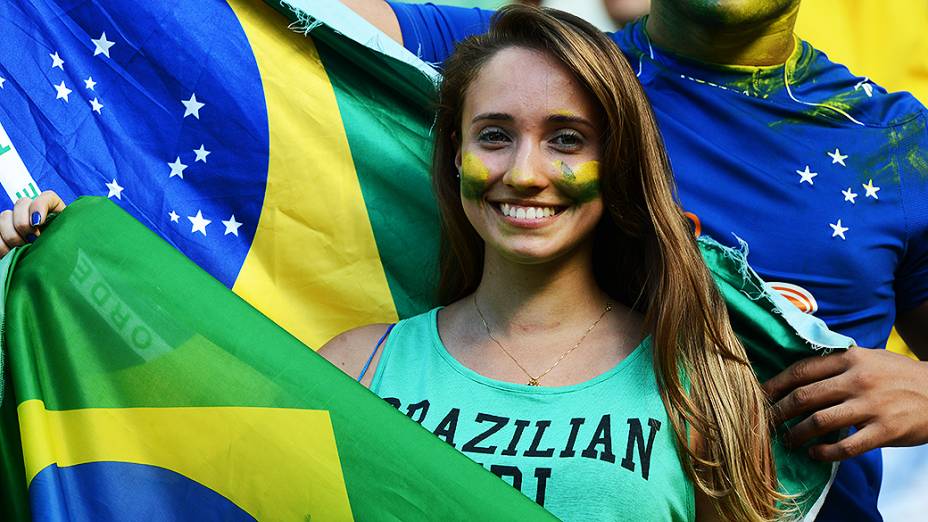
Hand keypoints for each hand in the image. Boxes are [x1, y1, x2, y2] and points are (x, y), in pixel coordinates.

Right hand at [0, 191, 65, 257]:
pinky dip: (1, 244)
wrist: (50, 268)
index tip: (38, 223)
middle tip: (31, 240)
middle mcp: (33, 212)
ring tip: (22, 249)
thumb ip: (61, 233)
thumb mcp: (67, 243)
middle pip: (21, 203)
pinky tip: (10, 253)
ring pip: (4, 216)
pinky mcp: (3, 234)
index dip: (39, 206)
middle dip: (23, 224)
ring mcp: (15, 221)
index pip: (47, 197)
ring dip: (12, 235)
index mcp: (54, 211)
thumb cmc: (61, 254)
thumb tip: (40, 225)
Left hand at [763, 346, 927, 460]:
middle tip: (765, 422)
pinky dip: (825, 453)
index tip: (759, 395)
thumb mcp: (867, 357)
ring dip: (797, 434)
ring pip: (820, 421)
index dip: (776, 384)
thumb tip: (796, 375)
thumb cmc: (897, 374)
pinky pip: (846, 447)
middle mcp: (857, 380)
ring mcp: (871, 406)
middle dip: (779, 412)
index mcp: (850, 359)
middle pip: (804, 396)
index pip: (801, 370)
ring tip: (788, 441)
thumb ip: (836, 364)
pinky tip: (814, 454)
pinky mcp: (885, 431)